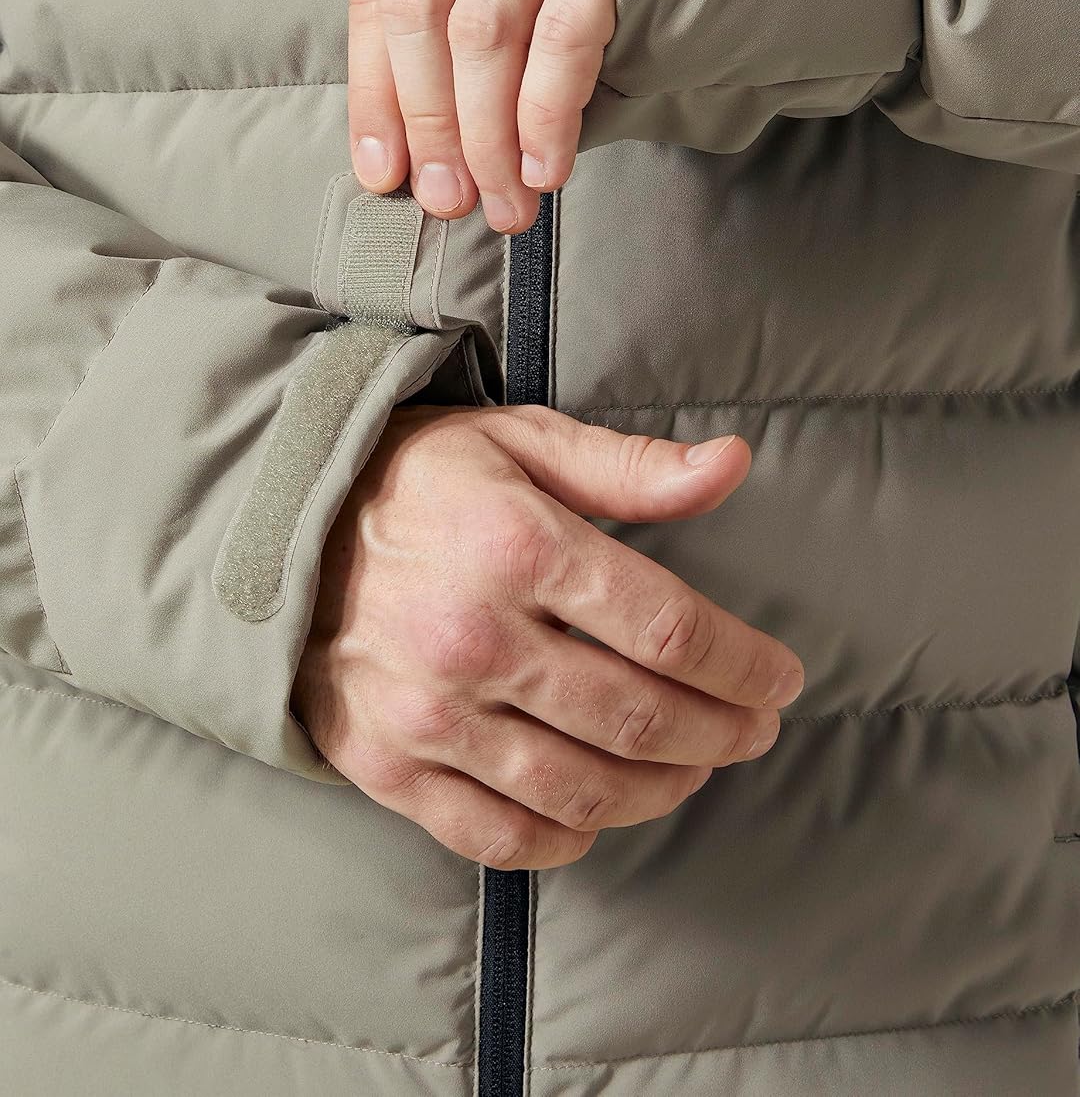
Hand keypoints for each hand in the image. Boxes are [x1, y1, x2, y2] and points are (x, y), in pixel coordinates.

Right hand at [293, 404, 803, 869]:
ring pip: (583, 788)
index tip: (781, 678)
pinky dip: (569, 839)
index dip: (743, 665)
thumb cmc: (419, 479)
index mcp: (517, 545)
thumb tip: (732, 464)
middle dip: (722, 731)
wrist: (279, 531)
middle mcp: (474, 637)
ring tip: (694, 766)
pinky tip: (602, 812)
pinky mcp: (390, 767)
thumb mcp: (523, 443)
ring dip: (663, 788)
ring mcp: (428, 713)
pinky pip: (501, 835)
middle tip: (755, 728)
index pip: (668, 629)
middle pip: (639, 717)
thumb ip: (630, 467)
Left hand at [346, 0, 614, 234]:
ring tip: (503, 201)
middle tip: (447, 200)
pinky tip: (544, 167)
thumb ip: (446, 43)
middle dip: (430, 122)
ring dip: (488, 134)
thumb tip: (400, 165)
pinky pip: (563, 35)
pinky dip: (545, 114)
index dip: (375, 96)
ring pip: (487, 28)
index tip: (384, 175)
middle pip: (423, 9)